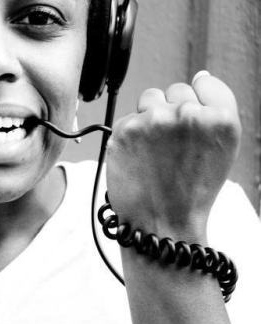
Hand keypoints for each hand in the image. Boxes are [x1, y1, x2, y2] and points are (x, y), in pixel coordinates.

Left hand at [105, 71, 240, 241]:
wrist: (161, 223)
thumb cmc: (191, 191)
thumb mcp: (222, 150)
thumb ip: (214, 109)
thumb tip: (200, 75)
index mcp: (221, 118)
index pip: (205, 83)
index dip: (196, 104)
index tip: (190, 127)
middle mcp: (189, 114)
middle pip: (176, 90)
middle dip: (173, 111)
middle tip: (172, 148)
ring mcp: (154, 120)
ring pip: (150, 97)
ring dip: (150, 116)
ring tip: (154, 150)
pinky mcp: (126, 129)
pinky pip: (129, 117)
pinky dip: (131, 134)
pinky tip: (138, 157)